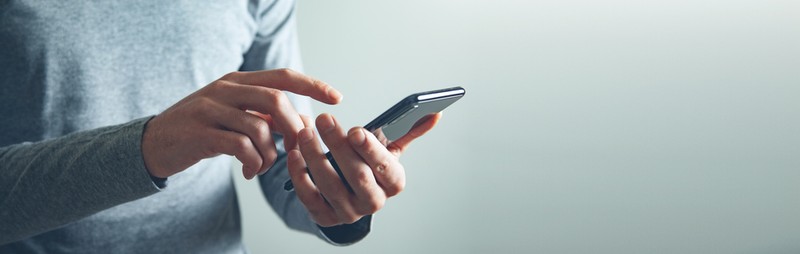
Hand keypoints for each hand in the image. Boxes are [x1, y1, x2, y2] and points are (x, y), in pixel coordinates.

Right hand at [142, 69, 341, 179]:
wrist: (154, 143)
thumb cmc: (202, 129)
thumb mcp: (235, 114)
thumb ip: (266, 115)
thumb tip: (306, 123)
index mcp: (238, 81)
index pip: (283, 76)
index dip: (312, 85)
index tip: (337, 98)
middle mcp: (225, 89)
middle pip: (275, 100)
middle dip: (293, 127)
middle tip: (295, 150)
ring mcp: (211, 109)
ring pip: (259, 126)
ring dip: (271, 153)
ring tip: (263, 166)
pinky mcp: (201, 134)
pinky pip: (240, 146)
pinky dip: (252, 162)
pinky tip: (248, 171)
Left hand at [288, 113, 440, 225]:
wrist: (349, 195)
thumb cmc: (369, 166)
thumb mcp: (389, 151)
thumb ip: (409, 131)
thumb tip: (435, 113)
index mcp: (393, 183)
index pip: (386, 169)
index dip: (372, 151)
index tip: (357, 130)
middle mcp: (373, 201)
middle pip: (357, 175)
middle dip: (339, 146)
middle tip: (324, 119)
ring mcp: (348, 212)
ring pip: (330, 185)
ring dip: (315, 156)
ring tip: (304, 132)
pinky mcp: (325, 217)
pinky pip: (310, 197)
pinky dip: (299, 176)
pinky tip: (294, 154)